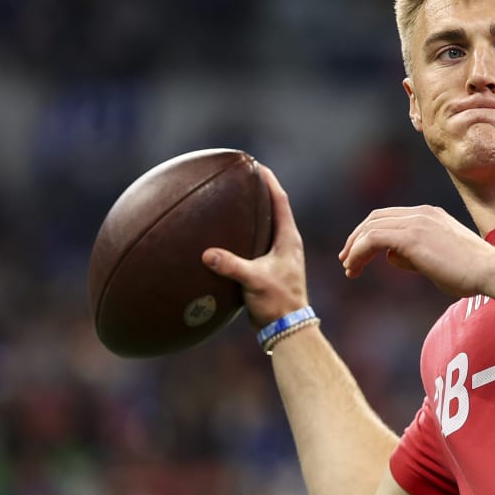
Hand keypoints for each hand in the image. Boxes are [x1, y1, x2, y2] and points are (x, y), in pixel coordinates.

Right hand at [200, 164, 309, 326]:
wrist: (286, 329)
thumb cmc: (277, 303)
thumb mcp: (254, 281)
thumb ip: (231, 266)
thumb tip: (207, 254)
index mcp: (288, 240)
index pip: (280, 200)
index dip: (269, 181)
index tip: (256, 165)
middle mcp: (285, 244)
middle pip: (273, 209)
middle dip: (258, 192)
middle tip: (240, 177)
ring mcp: (278, 257)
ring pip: (264, 227)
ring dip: (251, 214)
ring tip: (231, 201)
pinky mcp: (268, 269)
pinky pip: (254, 244)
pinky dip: (242, 235)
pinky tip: (225, 236)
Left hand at [338, 205, 494, 297]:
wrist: (490, 271)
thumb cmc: (472, 274)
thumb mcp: (438, 262)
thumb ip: (415, 257)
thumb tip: (392, 257)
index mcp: (430, 215)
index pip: (391, 217)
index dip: (370, 234)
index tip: (360, 255)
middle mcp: (421, 213)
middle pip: (376, 218)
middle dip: (357, 238)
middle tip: (346, 260)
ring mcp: (417, 222)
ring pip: (371, 227)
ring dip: (354, 247)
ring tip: (349, 268)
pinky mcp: (411, 237)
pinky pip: (373, 239)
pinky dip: (358, 252)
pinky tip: (354, 267)